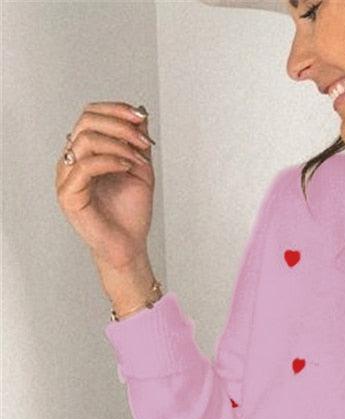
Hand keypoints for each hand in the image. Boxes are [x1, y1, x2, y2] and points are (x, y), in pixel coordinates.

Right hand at [55, 101, 154, 268]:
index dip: (115, 110)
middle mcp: (72, 161)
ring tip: (137, 158)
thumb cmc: (130, 214)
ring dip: (117, 143)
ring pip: (85, 140)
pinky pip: (85, 166)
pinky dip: (110, 161)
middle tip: (142, 138)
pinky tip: (127, 167)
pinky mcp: (68, 194)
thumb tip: (140, 112)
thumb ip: (137, 143)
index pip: (90, 116)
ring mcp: (66, 178)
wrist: (129, 246)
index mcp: (85, 153)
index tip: (140, 117)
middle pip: (86, 121)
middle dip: (119, 124)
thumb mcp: (140, 169)